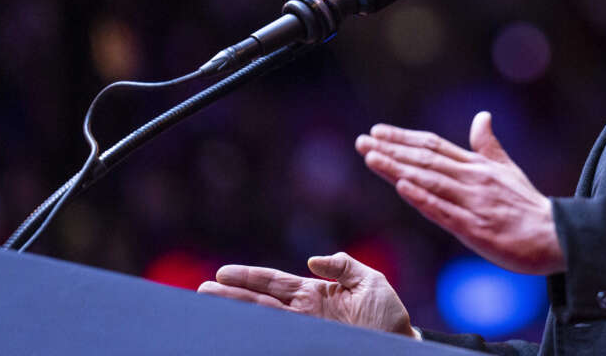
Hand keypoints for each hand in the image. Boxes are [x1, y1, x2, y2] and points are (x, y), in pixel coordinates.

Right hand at [197, 251, 414, 336]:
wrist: (402, 346)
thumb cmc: (388, 316)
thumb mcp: (371, 282)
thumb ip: (343, 266)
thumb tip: (313, 260)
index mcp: (315, 293)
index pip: (275, 282)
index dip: (250, 277)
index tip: (223, 273)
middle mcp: (304, 314)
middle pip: (260, 302)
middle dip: (232, 296)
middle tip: (203, 290)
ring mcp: (306, 332)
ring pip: (264, 320)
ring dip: (238, 314)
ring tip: (211, 306)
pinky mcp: (312, 345)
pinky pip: (281, 340)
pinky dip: (260, 337)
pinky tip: (241, 334)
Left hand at [357, 111, 564, 274]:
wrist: (553, 235)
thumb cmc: (527, 205)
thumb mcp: (507, 170)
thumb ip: (488, 145)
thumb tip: (481, 116)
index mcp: (477, 166)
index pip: (434, 146)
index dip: (404, 138)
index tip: (378, 132)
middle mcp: (472, 179)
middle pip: (425, 160)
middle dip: (391, 150)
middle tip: (362, 142)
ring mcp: (472, 203)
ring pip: (429, 181)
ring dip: (398, 168)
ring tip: (371, 158)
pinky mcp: (475, 228)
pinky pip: (443, 210)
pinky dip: (422, 197)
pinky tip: (402, 187)